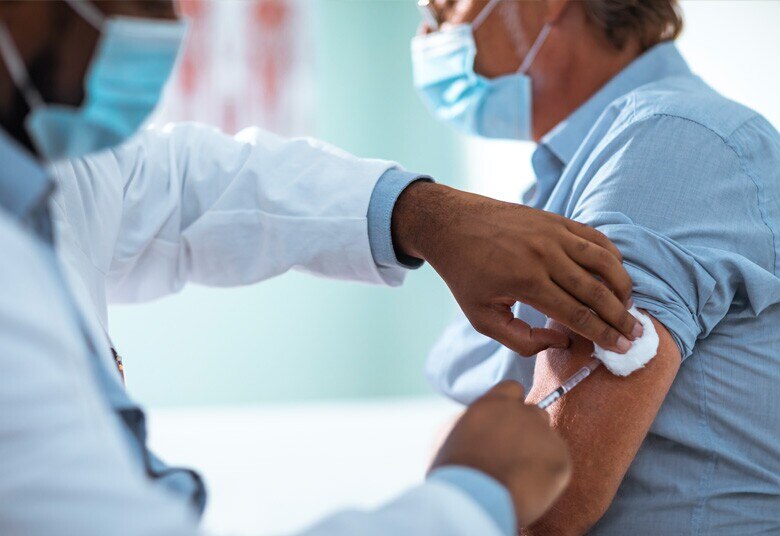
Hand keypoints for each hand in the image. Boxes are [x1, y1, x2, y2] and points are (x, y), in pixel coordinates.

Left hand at [392, 182, 641, 355]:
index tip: (622, 348)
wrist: (451, 224)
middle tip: (636, 334)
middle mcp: (544, 255)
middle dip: (620, 316)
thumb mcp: (482, 317)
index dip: (603, 334)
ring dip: (622, 285)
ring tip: (629, 306)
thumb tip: (562, 342)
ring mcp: (553, 233)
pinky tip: (616, 274)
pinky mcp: (555, 219)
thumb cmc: (465, 274)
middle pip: (596, 291)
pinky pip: (594, 237)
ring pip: (603, 261)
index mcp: (526, 282)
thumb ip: (520, 339)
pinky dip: (611, 256)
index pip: (577, 314)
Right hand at [430, 381, 570, 525]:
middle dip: (528, 430)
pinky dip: (548, 475)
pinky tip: (529, 487)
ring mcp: (544, 433)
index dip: (512, 406)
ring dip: (539, 452)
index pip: (513, 389)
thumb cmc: (454, 472)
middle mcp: (521, 411)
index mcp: (493, 403)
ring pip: (548, 439)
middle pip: (535, 413)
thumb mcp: (448, 436)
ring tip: (520, 476)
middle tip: (515, 455)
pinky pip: (559, 462)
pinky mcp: (561, 458)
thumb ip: (469, 422)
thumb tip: (478, 423)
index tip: (507, 424)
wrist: (473, 500)